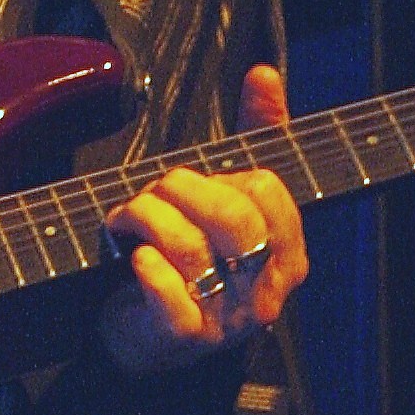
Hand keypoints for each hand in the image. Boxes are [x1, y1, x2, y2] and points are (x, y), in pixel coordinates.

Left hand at [99, 66, 308, 378]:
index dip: (223, 174)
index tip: (195, 179)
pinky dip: (146, 264)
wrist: (148, 333)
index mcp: (288, 254)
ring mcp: (229, 319)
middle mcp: (267, 291)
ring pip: (193, 249)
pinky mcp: (186, 338)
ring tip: (127, 216)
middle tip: (152, 191)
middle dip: (180, 189)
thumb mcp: (230, 194)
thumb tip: (265, 75)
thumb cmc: (194, 258)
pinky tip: (134, 255)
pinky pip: (170, 293)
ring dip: (148, 218)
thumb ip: (256, 136)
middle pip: (233, 219)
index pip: (269, 192)